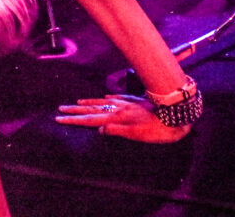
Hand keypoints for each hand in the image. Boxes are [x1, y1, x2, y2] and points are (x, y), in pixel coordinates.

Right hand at [55, 93, 192, 142]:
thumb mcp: (138, 135)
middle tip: (60, 109)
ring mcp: (125, 103)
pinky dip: (104, 99)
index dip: (74, 119)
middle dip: (75, 110)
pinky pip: (114, 98)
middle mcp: (118, 109)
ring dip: (87, 103)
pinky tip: (103, 98)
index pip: (90, 119)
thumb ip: (117, 131)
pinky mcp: (133, 101)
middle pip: (92, 109)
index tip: (59, 118)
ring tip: (76, 102)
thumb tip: (99, 129)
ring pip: (102, 102)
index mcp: (117, 118)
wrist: (175, 114)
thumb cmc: (157, 130)